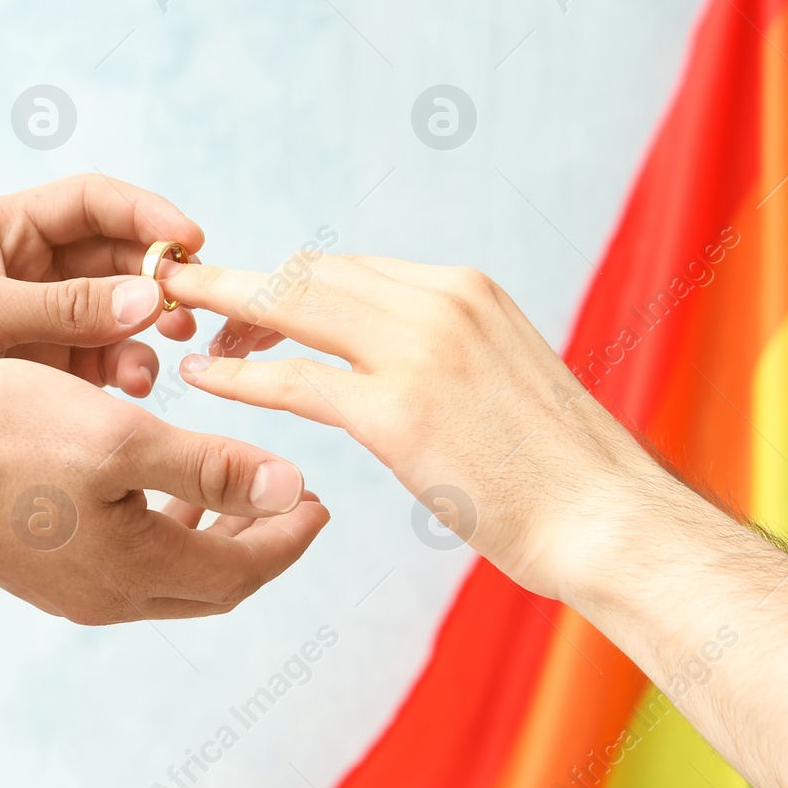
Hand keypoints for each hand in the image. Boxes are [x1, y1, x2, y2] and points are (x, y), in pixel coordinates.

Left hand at [0, 174, 202, 396]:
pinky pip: (105, 358)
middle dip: (157, 275)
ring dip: (149, 324)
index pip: (92, 202)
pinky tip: (132, 387)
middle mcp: (28, 269)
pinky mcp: (47, 372)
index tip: (190, 241)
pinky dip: (127, 368)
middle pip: (116, 254)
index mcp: (2, 232)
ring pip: (119, 308)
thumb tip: (152, 297)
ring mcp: (41, 322)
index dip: (145, 215)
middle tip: (190, 303)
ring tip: (169, 346)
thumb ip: (65, 308)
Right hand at [0, 358, 329, 622]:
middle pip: (213, 587)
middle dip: (263, 546)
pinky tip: (161, 492)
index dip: (290, 538)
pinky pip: (128, 569)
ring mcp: (65, 588)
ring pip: (171, 580)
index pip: (242, 571)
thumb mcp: (120, 436)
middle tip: (297, 500)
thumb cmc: (1, 427)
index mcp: (130, 570)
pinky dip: (166, 537)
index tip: (324, 497)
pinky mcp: (37, 568)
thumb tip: (291, 491)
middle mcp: (101, 596)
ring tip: (242, 493)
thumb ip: (209, 468)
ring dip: (215, 542)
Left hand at [159, 255, 668, 599]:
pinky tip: (201, 379)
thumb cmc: (556, 467)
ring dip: (226, 313)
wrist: (609, 518)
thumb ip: (445, 351)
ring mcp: (419, 350)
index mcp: (465, 288)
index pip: (348, 269)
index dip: (286, 284)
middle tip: (185, 297)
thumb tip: (392, 362)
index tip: (245, 301)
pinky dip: (239, 374)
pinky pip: (294, 379)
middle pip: (310, 273)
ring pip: (292, 308)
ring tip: (177, 329)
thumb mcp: (501, 376)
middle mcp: (440, 301)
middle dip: (241, 282)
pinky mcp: (400, 410)